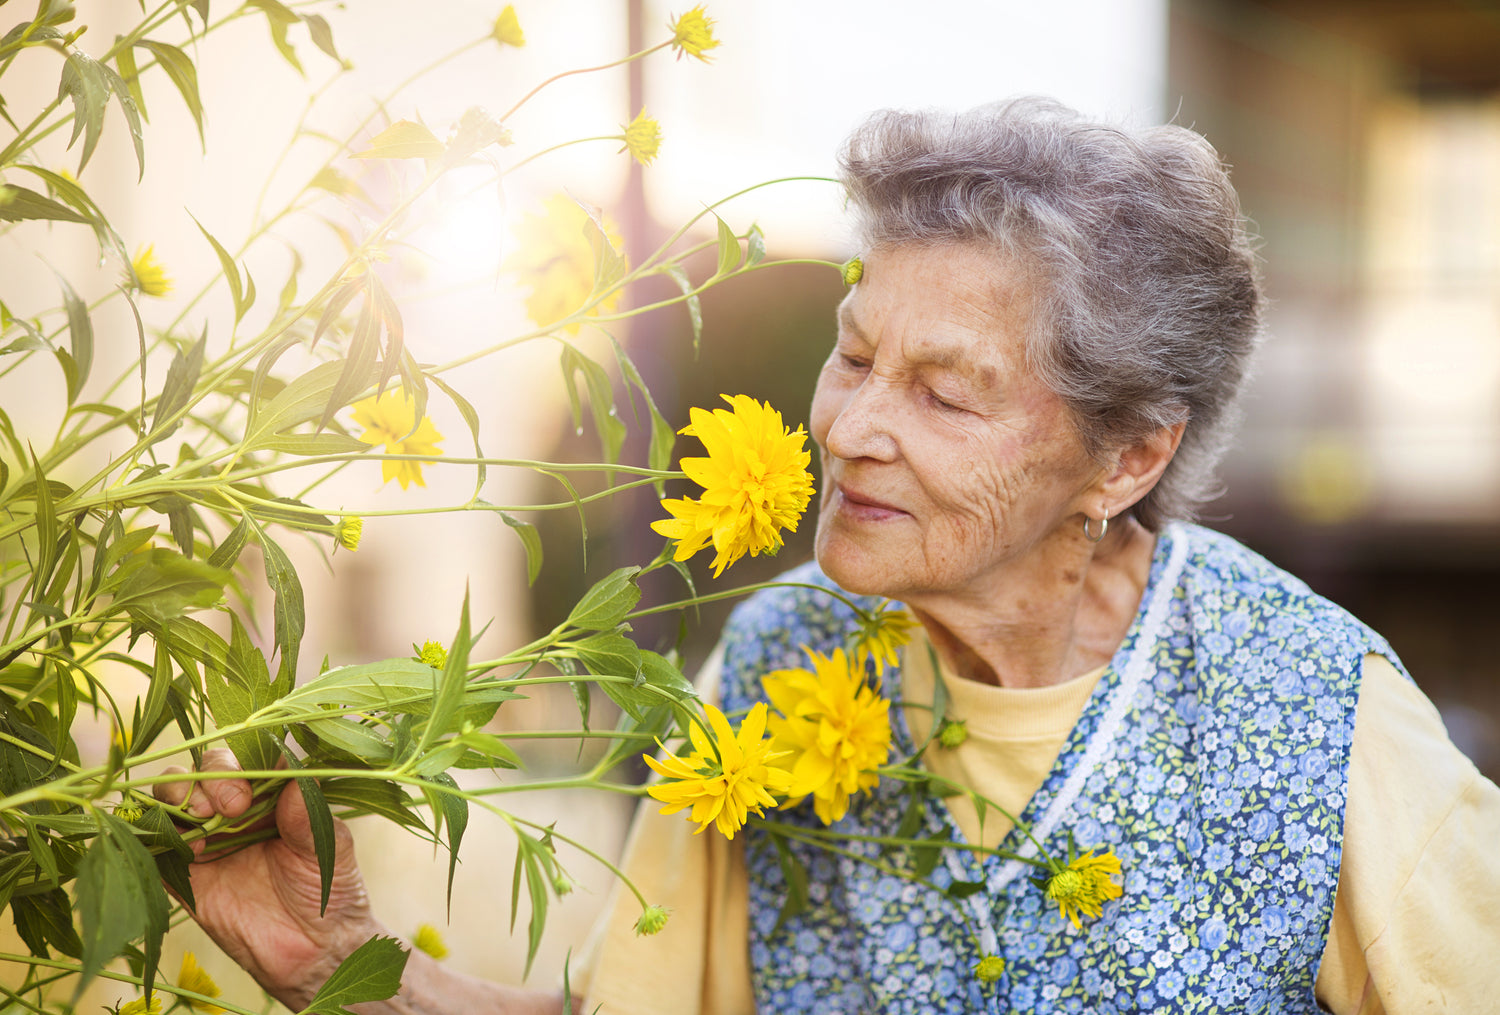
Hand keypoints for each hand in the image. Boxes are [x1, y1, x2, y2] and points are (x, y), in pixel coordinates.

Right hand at [156, 749, 383, 1009]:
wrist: (312, 950)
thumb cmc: (329, 890)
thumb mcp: (329, 850)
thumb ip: (309, 817)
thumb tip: (293, 780)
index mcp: (274, 793)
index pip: (249, 754)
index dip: (245, 759)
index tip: (252, 785)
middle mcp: (236, 807)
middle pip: (205, 767)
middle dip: (211, 777)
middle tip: (231, 807)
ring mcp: (207, 837)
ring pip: (173, 795)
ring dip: (180, 796)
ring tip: (204, 820)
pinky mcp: (184, 872)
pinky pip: (155, 843)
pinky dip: (160, 835)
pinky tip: (190, 849)